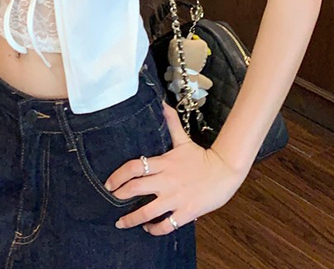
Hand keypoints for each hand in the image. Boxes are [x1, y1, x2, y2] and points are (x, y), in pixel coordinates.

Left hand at [103, 102, 246, 234]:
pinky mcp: (186, 212)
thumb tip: (163, 103)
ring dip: (131, 219)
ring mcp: (175, 198)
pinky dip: (154, 229)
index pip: (134, 167)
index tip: (108, 183)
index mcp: (163, 163)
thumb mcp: (184, 140)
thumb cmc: (202, 156)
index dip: (118, 176)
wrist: (225, 171)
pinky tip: (148, 228)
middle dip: (119, 196)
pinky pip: (166, 225)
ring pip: (147, 212)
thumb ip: (171, 122)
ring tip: (121, 223)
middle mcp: (166, 181)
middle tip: (110, 199)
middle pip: (135, 189)